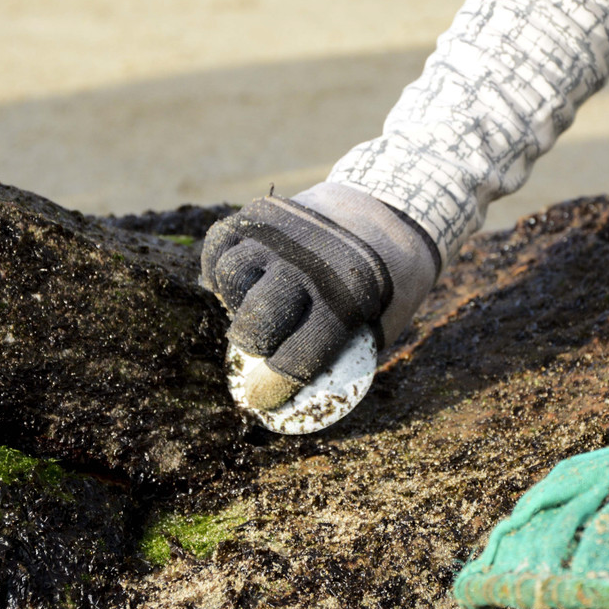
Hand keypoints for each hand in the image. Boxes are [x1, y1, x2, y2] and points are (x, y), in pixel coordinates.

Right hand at [201, 182, 439, 410]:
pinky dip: (220, 267)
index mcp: (348, 298)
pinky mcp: (261, 213)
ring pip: (231, 278)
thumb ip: (344, 356)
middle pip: (255, 321)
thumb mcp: (384, 321)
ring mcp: (281, 234)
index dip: (273, 388)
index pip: (297, 357)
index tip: (260, 399)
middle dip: (254, 346)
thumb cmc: (388, 280)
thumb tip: (296, 397)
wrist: (389, 209)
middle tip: (261, 347)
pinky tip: (239, 282)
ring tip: (255, 306)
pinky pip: (219, 245)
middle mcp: (309, 264)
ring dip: (237, 301)